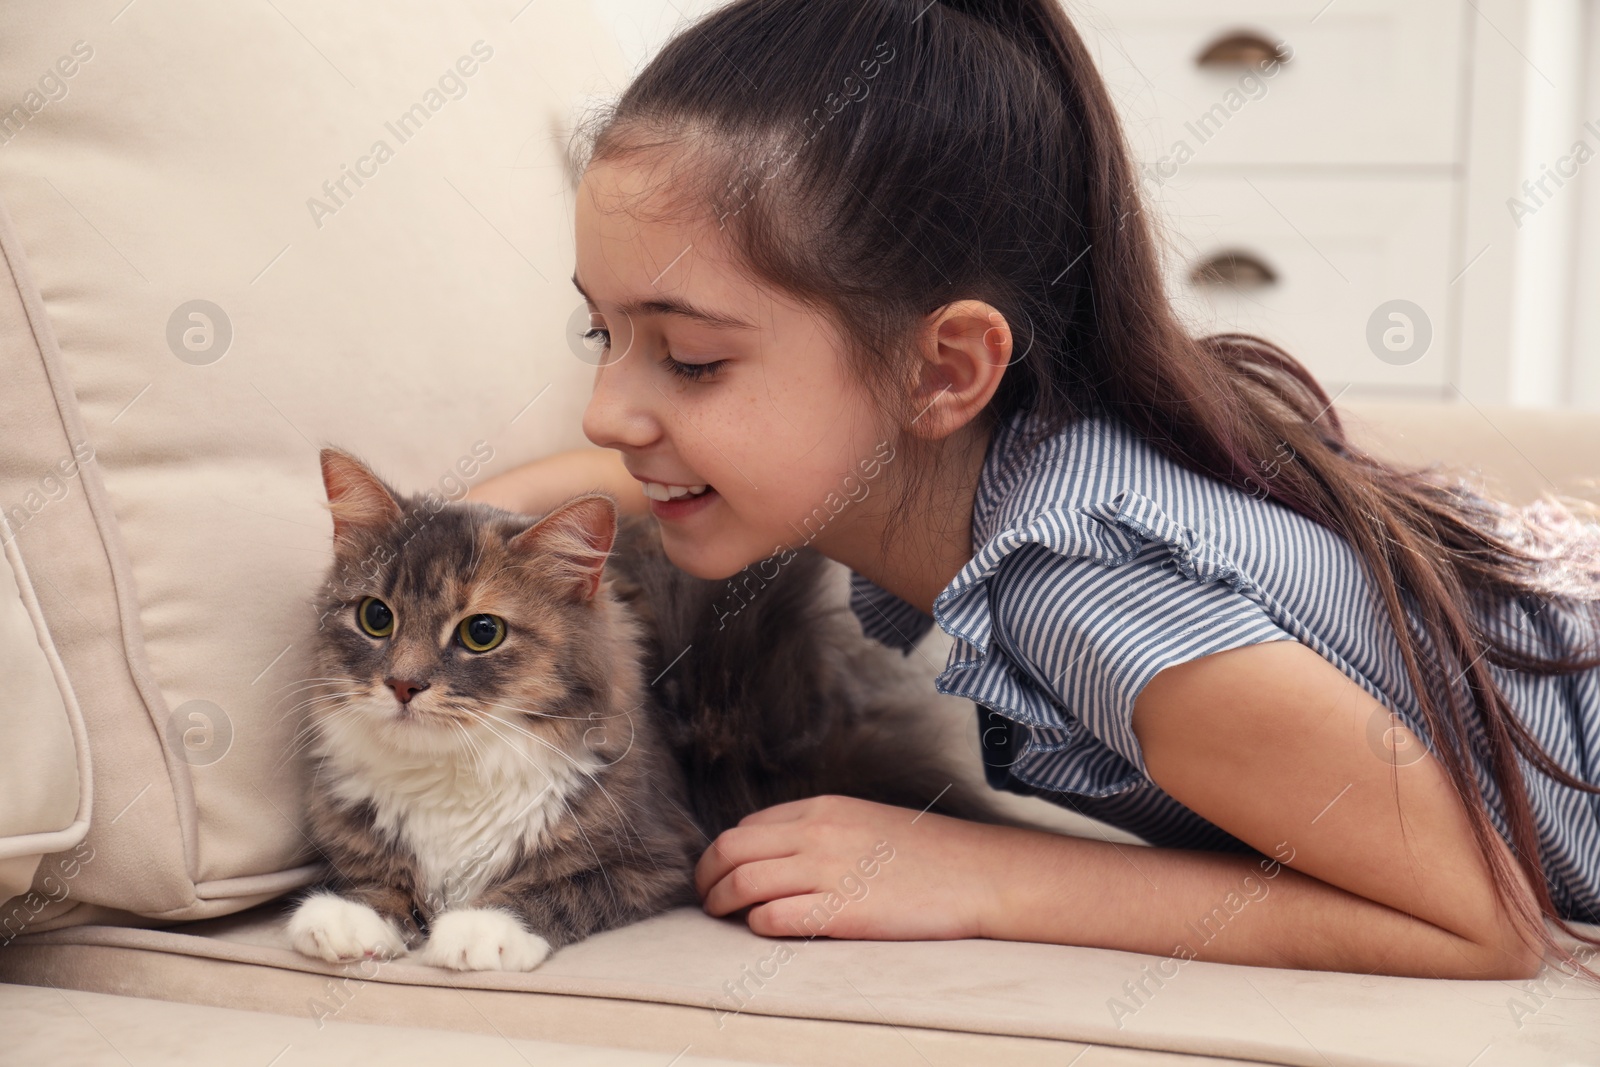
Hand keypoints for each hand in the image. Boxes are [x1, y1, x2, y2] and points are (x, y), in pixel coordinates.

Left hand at [694, 793, 1011, 941]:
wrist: (978, 874)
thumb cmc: (927, 854)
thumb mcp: (865, 821)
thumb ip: (821, 830)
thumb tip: (778, 851)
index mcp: (822, 810)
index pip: (747, 828)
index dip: (724, 854)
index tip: (721, 873)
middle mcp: (817, 834)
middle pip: (731, 851)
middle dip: (707, 876)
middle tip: (706, 897)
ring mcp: (828, 871)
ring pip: (743, 882)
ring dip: (721, 902)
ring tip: (721, 915)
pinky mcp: (842, 912)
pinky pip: (775, 917)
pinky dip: (757, 924)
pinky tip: (762, 928)